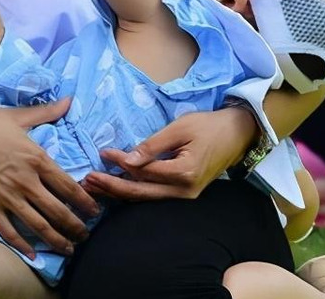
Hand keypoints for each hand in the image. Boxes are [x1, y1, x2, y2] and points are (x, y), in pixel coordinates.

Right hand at [0, 97, 98, 259]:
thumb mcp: (18, 116)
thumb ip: (47, 112)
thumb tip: (69, 101)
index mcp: (36, 158)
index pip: (68, 185)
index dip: (85, 201)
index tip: (95, 210)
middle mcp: (25, 180)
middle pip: (58, 210)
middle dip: (75, 226)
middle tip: (85, 235)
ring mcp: (6, 196)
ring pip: (38, 225)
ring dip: (56, 239)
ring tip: (68, 248)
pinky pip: (8, 231)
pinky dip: (22, 245)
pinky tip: (33, 254)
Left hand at [83, 106, 255, 200]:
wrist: (238, 134)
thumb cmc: (209, 126)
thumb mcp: (180, 127)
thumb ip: (153, 145)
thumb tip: (127, 160)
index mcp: (183, 173)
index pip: (143, 171)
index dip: (120, 162)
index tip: (103, 153)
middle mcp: (183, 191)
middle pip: (140, 193)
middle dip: (111, 187)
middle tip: (87, 181)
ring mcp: (185, 197)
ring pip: (145, 199)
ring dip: (119, 192)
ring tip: (94, 187)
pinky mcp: (184, 195)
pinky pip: (154, 196)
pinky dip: (134, 192)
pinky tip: (117, 187)